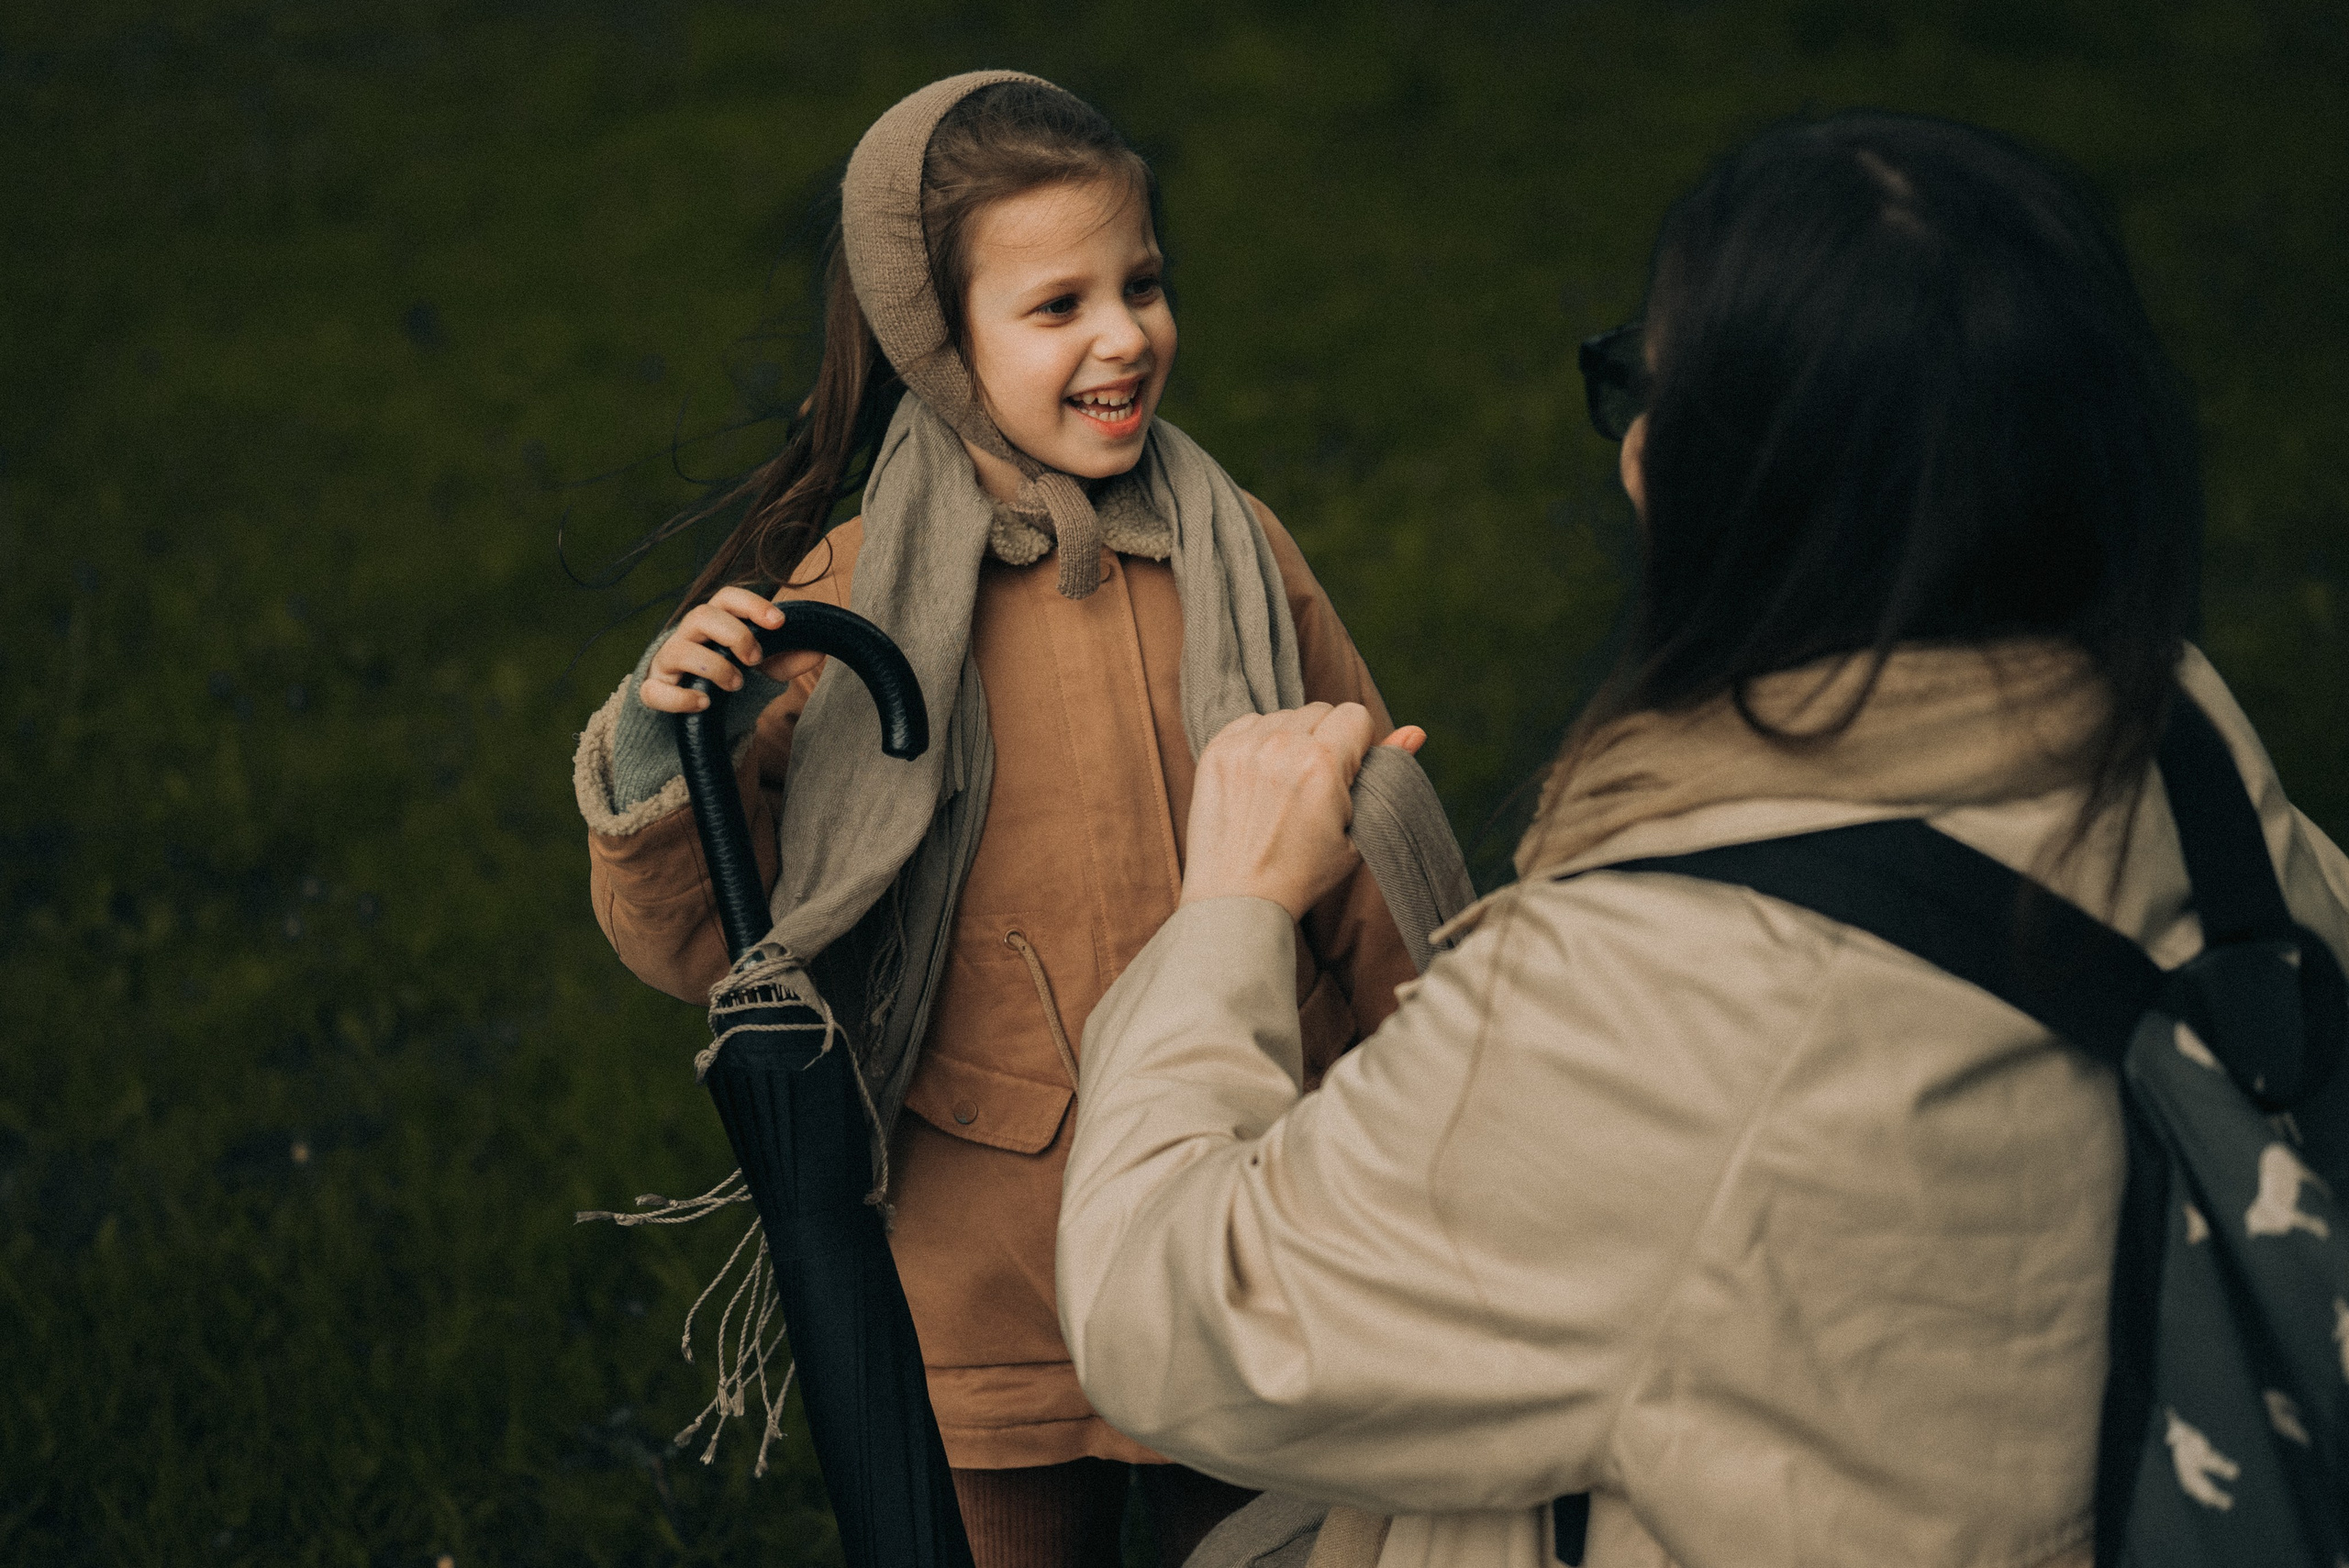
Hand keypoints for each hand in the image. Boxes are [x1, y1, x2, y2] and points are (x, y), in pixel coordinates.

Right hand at [638, 588, 826, 714]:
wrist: (696, 704)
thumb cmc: (732, 671)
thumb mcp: (764, 665)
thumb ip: (788, 657)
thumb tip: (819, 649)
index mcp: (716, 619)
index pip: (728, 597)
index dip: (752, 605)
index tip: (779, 622)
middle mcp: (688, 634)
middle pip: (701, 615)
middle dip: (734, 634)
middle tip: (756, 659)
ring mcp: (668, 661)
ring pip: (678, 650)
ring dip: (713, 666)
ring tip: (736, 684)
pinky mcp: (654, 689)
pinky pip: (655, 690)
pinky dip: (679, 697)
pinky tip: (704, 703)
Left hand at [1180, 703, 1426, 920]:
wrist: (1237, 899)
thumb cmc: (1302, 873)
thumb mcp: (1356, 831)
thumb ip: (1384, 777)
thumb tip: (1415, 732)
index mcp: (1321, 764)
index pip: (1355, 715)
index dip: (1359, 744)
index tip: (1347, 775)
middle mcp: (1280, 746)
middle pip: (1321, 710)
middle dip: (1327, 739)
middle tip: (1316, 785)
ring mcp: (1243, 747)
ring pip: (1285, 715)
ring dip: (1293, 739)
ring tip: (1286, 784)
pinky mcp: (1216, 751)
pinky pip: (1250, 723)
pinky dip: (1260, 742)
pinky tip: (1261, 779)